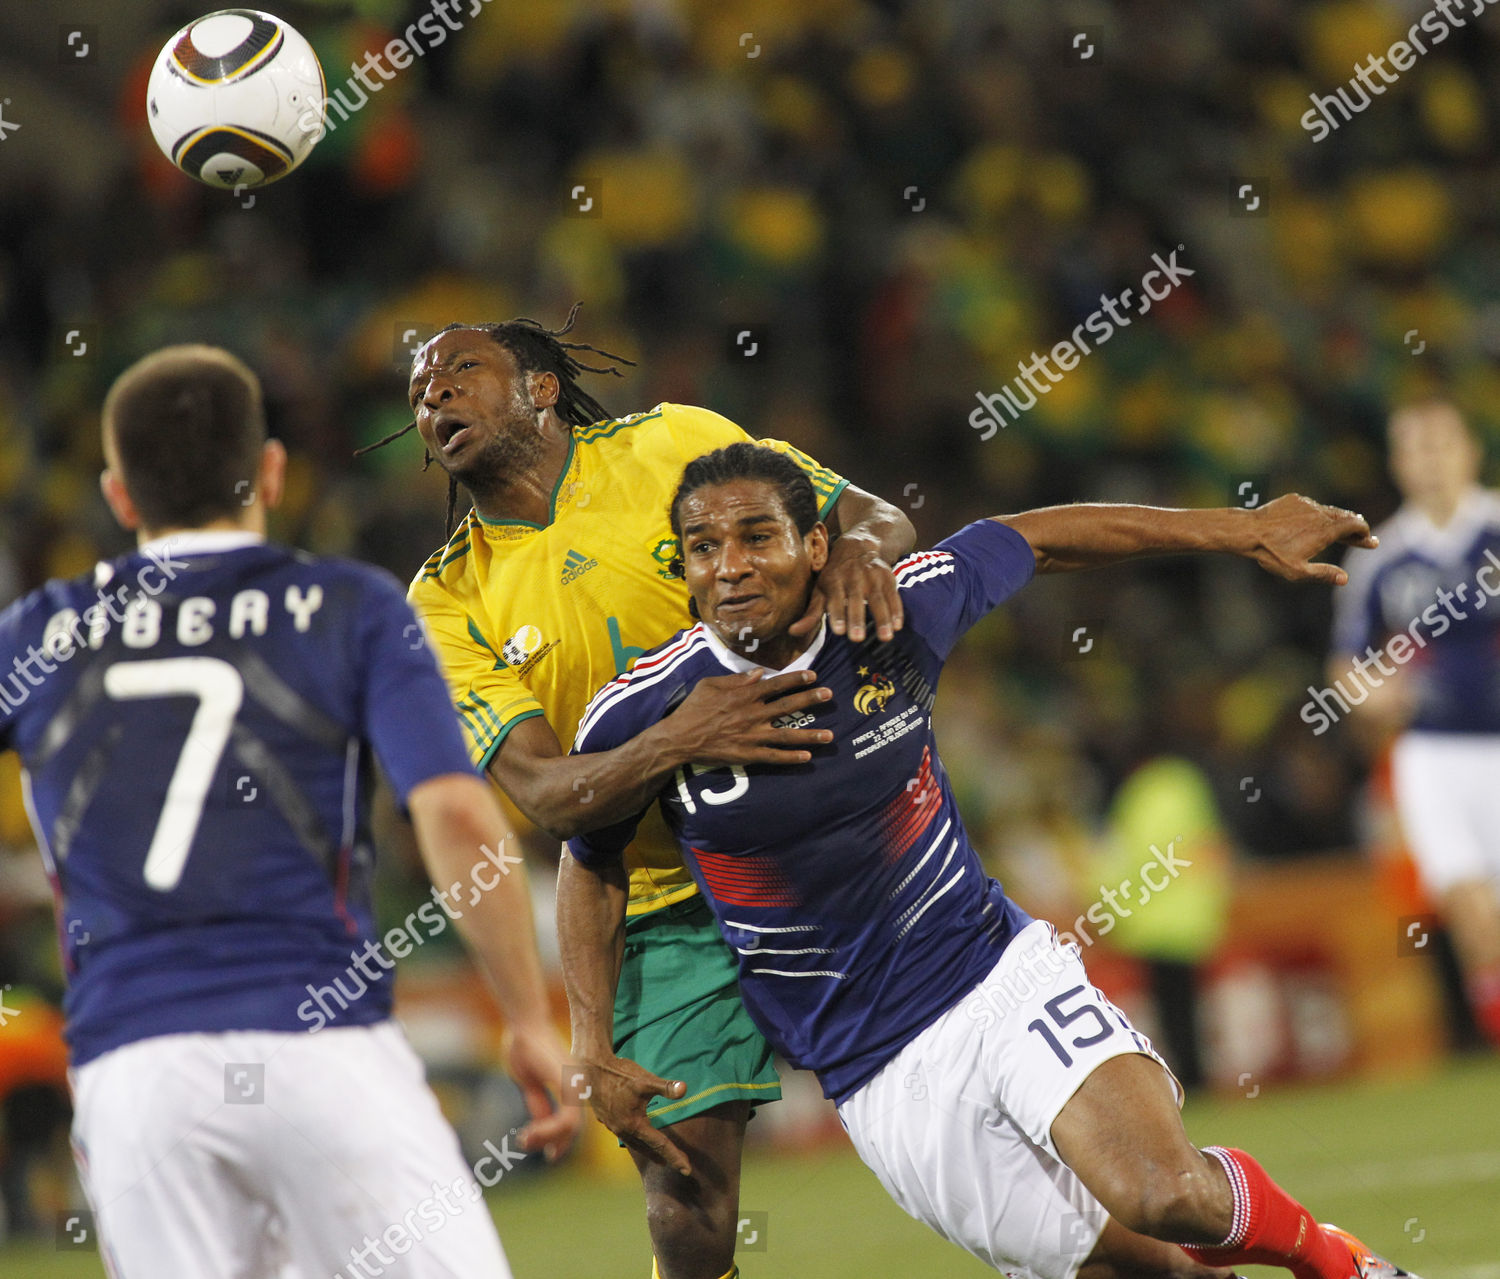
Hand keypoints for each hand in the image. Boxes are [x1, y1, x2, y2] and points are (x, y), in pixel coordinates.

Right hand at [503, 1022, 581, 1160]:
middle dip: (555, 1143)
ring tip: (526, 1140)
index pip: (572, 1121)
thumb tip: (540, 1126)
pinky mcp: (569, 1082)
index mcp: (571, 1084)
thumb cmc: (523, 1048)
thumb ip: (540, 1103)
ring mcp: (576, 1082)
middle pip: (574, 1127)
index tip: (548, 1154)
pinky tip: (530, 1132)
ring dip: (548, 1137)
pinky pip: (567, 1117)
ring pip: (571, 1125)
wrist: (523, 1025)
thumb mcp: (531, 1083)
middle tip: (534, 1151)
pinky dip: (550, 1130)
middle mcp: (578, 1084)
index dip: (560, 1139)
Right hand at [576, 1053, 691, 1175]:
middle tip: (679, 1166)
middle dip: (664, 1157)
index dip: (675, 1156)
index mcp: (634, 1124)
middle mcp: (623, 1130)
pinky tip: (636, 1136)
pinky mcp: (605, 1119)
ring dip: (648, 1151)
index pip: (660, 1144)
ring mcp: (612, 1126)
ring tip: (659, 1157)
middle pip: (647, 1149)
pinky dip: (635, 1141)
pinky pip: (624, 1136)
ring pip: (634, 1144)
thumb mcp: (645, 1080)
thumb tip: (684, 1089)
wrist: (591, 1068)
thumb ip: (665, 1087)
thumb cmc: (619, 1074)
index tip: (687, 1170)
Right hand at [670, 669, 832, 766]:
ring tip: (830, 736)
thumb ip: (736, 679)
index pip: (777, 684)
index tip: (813, 677)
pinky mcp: (748, 754)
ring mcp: (752, 735)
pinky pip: (774, 757)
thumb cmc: (693, 708)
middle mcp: (753, 714)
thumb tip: (758, 673)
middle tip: (830, 696)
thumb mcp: (710, 685)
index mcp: (745, 695)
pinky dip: (791, 758)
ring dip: (810, 735)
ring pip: (787, 735)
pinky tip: (807, 758)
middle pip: (788, 705)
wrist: (680, 738)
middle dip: (811, 700)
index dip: (796, 680)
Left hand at [791, 536, 903, 642]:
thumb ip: (811, 613)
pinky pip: (894, 595)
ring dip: (882, 618)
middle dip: (857, 618)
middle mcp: (854, 577)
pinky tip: (898, 626)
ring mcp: (873, 576)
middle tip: (857, 638)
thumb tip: (792, 632)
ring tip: (885, 637)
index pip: (835, 598)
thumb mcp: (820, 590)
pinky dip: (897, 610)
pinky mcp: (888, 577)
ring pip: (878, 598)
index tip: (838, 631)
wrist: (858, 546)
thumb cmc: (834, 574)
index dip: (837, 614)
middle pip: (856, 599)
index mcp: (834, 580)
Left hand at [1247, 495, 1377, 583]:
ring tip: (1342, 530)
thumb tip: (1345, 579)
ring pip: (1329, 511)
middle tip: (1362, 537)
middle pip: (1346, 516)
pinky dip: (1318, 515)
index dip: (1365, 532)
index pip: (1356, 525)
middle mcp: (1320, 514)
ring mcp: (1307, 504)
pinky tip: (1315, 523)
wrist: (1247, 531)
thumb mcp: (1297, 571)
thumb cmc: (1271, 553)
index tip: (1369, 540)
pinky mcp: (1294, 500)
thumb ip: (1323, 574)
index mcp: (1325, 530)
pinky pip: (1312, 506)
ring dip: (1338, 520)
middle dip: (1355, 527)